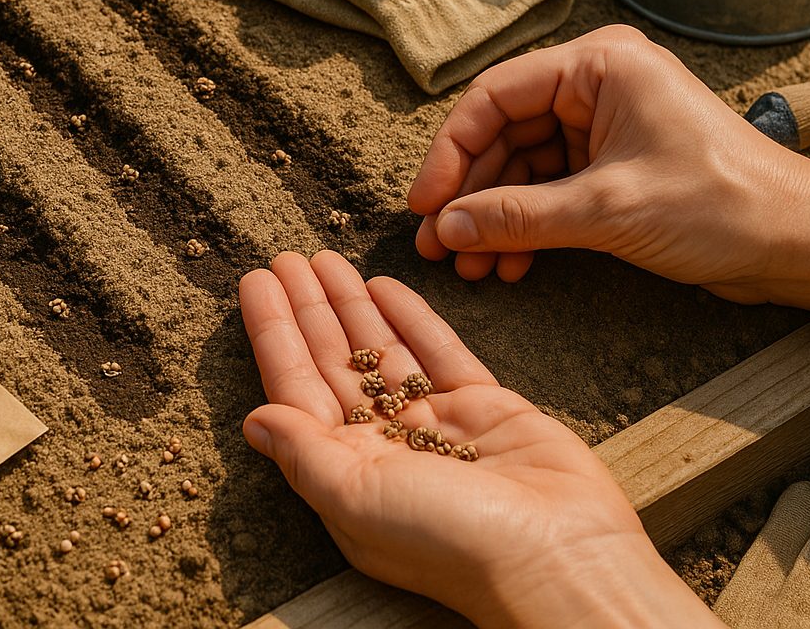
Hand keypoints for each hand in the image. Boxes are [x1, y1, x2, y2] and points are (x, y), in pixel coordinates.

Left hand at [239, 250, 719, 627]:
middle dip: (309, 310)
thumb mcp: (357, 498)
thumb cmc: (450, 541)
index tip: (257, 284)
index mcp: (348, 473)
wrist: (557, 554)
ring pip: (383, 352)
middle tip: (284, 256)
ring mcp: (437, 426)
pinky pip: (439, 352)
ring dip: (352, 305)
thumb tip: (252, 421)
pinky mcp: (485, 408)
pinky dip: (412, 318)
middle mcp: (387, 448)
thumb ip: (304, 453)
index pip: (297, 388)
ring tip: (325, 258)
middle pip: (336, 364)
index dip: (275, 334)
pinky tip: (385, 284)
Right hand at [408, 24, 809, 299]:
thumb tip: (447, 226)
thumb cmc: (722, 206)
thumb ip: (518, 216)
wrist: (802, 242)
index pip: (495, 97)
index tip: (425, 206)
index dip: (451, 153)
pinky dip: (530, 225)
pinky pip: (554, 188)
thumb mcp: (607, 211)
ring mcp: (609, 125)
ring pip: (525, 166)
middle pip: (505, 133)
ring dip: (497, 217)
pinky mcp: (619, 164)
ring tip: (472, 266)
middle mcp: (600, 85)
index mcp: (600, 66)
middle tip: (439, 246)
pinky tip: (510, 264)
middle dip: (472, 194)